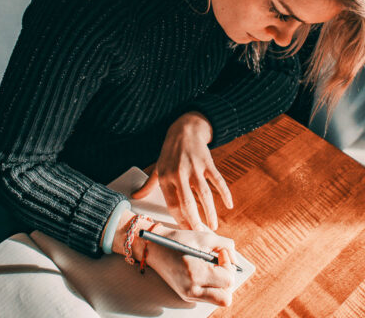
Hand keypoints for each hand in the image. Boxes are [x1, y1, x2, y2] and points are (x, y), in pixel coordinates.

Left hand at [132, 112, 232, 230]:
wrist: (185, 129)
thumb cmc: (169, 152)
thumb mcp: (157, 167)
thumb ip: (148, 185)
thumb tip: (135, 197)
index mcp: (166, 177)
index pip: (172, 204)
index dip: (179, 220)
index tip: (185, 232)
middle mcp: (179, 174)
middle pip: (188, 203)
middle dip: (194, 221)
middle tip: (200, 234)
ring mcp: (195, 168)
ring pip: (204, 194)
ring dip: (210, 212)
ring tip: (213, 226)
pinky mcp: (208, 162)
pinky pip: (218, 180)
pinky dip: (224, 193)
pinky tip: (229, 205)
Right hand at [147, 225, 236, 306]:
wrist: (154, 247)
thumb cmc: (177, 240)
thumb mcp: (204, 237)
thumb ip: (225, 245)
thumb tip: (235, 259)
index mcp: (196, 273)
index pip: (227, 280)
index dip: (229, 264)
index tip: (221, 253)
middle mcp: (192, 289)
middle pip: (225, 297)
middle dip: (227, 279)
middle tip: (220, 264)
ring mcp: (188, 294)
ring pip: (218, 300)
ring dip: (220, 285)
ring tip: (213, 269)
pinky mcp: (186, 295)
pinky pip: (208, 296)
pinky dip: (212, 286)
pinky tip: (205, 272)